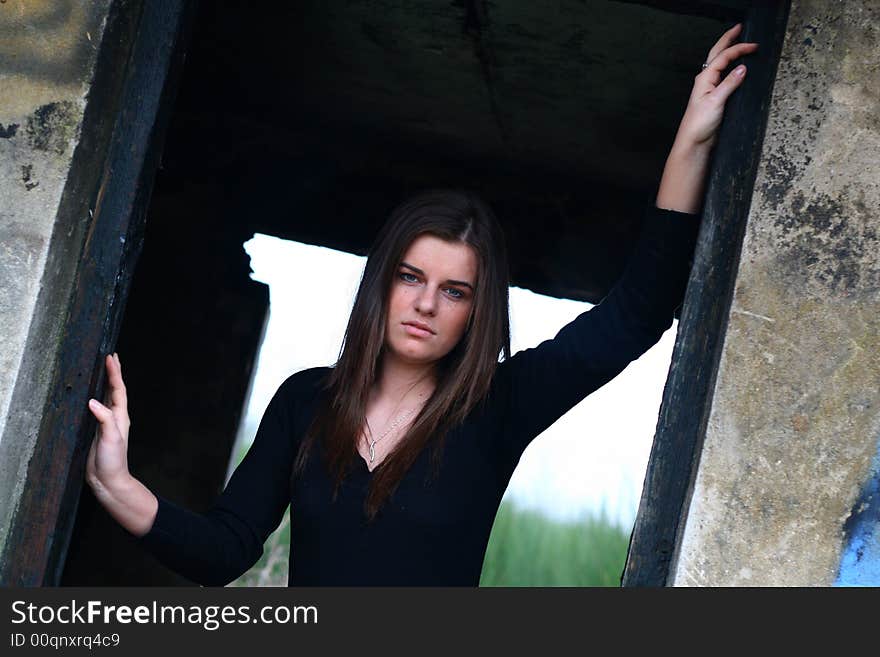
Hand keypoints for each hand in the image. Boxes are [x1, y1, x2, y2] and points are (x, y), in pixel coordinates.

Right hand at [86, 353, 132, 493]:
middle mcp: (115, 418)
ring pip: (105, 398)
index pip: (118, 389)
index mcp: (120, 416)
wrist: (109, 481)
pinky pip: (95, 409)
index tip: (110, 357)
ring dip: (105, 383)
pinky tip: (88, 396)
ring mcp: (105, 424)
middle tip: (110, 356)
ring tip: (102, 370)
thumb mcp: (111, 438)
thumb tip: (93, 401)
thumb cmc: (113, 461)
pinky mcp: (95, 431)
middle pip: (114, 390)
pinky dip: (93, 398)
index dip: (114, 373)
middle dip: (113, 373)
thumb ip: (104, 419)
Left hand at [674, 23, 758, 148]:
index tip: (754, 46)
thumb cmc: (699, 124)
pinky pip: (723, 76)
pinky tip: (735, 68)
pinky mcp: (715, 97)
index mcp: (704, 78)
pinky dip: (730, 67)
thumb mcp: (715, 101)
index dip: (739, 48)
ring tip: (737, 42)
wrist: (694, 142)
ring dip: (727, 51)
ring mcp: (710, 88)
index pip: (723, 56)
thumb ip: (729, 84)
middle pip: (717, 54)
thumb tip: (742, 68)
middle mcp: (706, 81)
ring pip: (719, 64)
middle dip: (728, 40)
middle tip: (739, 28)